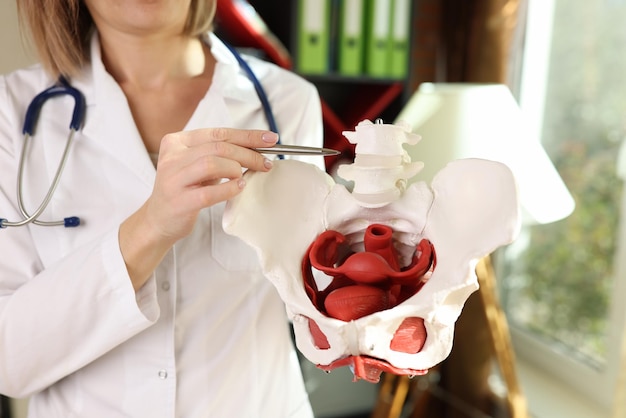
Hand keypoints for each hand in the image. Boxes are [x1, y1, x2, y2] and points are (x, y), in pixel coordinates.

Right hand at [120, 128, 277, 288]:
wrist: (158, 220)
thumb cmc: (185, 190)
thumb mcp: (197, 166)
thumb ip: (219, 154)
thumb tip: (257, 147)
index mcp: (177, 142)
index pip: (218, 133)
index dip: (247, 135)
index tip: (271, 139)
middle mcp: (172, 157)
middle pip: (218, 147)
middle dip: (248, 154)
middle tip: (266, 163)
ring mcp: (173, 179)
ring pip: (212, 163)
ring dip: (236, 169)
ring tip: (245, 177)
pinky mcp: (178, 201)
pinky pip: (209, 192)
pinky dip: (228, 189)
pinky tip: (238, 187)